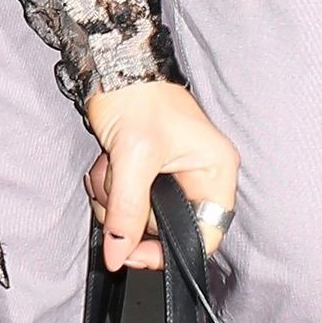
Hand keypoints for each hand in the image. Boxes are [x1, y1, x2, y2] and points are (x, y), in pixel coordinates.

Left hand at [82, 80, 240, 273]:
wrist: (112, 66)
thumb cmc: (137, 99)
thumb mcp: (133, 158)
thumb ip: (127, 212)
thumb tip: (118, 255)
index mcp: (215, 171)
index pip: (204, 235)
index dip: (169, 250)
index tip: (133, 252)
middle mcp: (199, 177)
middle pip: (164, 227)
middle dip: (129, 213)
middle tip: (114, 185)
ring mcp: (172, 176)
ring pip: (139, 216)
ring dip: (113, 199)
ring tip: (109, 166)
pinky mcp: (147, 172)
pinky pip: (125, 201)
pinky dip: (109, 189)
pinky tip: (106, 164)